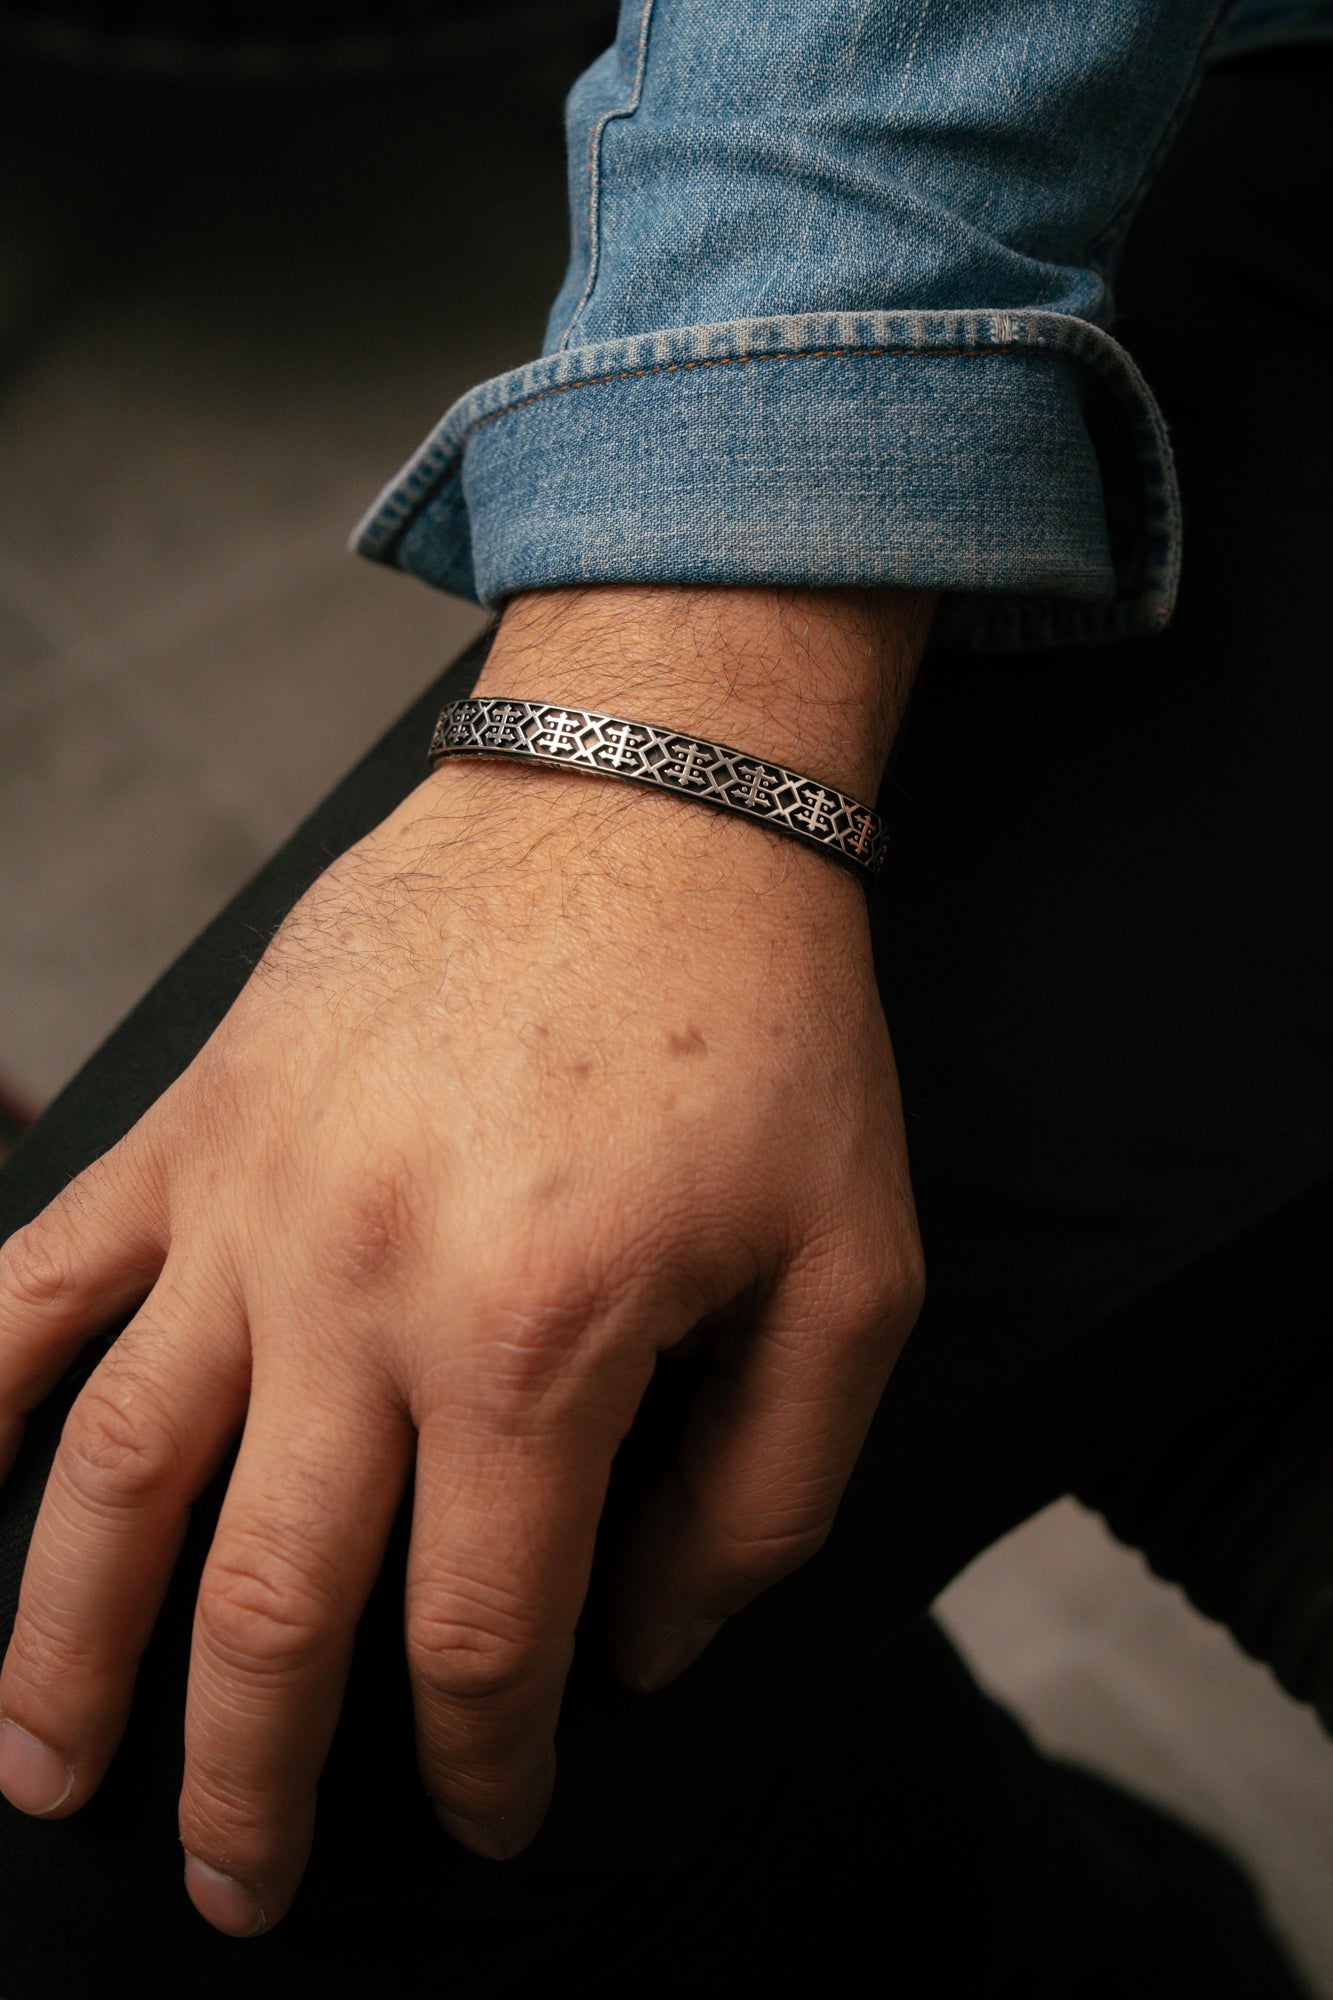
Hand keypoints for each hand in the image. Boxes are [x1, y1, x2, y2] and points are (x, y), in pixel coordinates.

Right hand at [0, 585, 927, 1936]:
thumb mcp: (853, 1276)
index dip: (483, 1766)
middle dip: (248, 1785)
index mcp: (539, 1345)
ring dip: (62, 1654)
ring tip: (43, 1775)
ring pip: (111, 1478)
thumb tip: (646, 1649)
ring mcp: (251, 1204)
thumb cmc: (768, 1034)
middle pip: (267, 1605)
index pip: (481, 1638)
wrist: (649, 806)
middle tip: (244, 1891)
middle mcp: (362, 1294)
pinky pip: (37, 1276)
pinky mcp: (196, 1119)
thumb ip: (765, 1498)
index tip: (489, 1817)